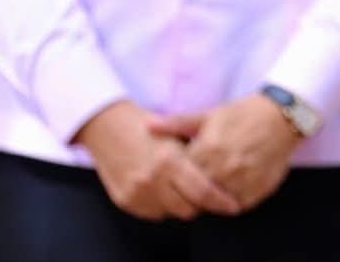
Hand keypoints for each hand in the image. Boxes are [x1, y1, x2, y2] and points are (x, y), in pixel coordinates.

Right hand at [74, 100, 241, 220]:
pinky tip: (162, 188)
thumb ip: (197, 156)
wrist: (107, 127)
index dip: (220, 202)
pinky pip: (152, 213)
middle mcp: (152, 179)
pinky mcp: (125, 201)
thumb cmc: (148, 126)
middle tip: (205, 193)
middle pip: (188, 209)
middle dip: (200, 204)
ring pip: (170, 213)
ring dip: (180, 205)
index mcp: (169, 160)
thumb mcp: (177, 134)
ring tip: (181, 187)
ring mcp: (136, 192)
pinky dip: (161, 205)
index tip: (232, 205)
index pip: (202, 192)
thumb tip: (222, 174)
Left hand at [148, 93, 301, 211]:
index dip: (179, 175)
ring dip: (213, 197)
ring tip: (216, 183)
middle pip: (197, 191)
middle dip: (194, 189)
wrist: (282, 115)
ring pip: (217, 202)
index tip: (182, 171)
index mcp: (207, 149)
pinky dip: (232, 201)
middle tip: (198, 180)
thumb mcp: (209, 115)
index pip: (181, 176)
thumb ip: (176, 123)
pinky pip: (238, 205)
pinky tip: (233, 186)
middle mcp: (224, 167)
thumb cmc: (242, 113)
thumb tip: (147, 125)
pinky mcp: (258, 189)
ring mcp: (242, 180)